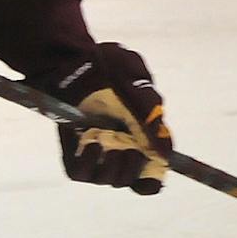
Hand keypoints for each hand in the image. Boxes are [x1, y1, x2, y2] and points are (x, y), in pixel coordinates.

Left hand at [45, 42, 172, 193]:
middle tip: (131, 148)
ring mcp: (94, 152)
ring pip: (108, 178)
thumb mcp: (136, 79)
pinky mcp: (71, 152)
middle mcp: (118, 148)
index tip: (153, 171)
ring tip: (109, 142)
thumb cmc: (107, 66)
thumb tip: (165, 152)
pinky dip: (88, 162)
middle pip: (130, 178)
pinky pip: (80, 172)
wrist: (71, 57)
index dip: (152, 180)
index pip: (149, 174)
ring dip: (113, 165)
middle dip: (133, 166)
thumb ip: (150, 112)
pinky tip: (92, 142)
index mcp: (140, 135)